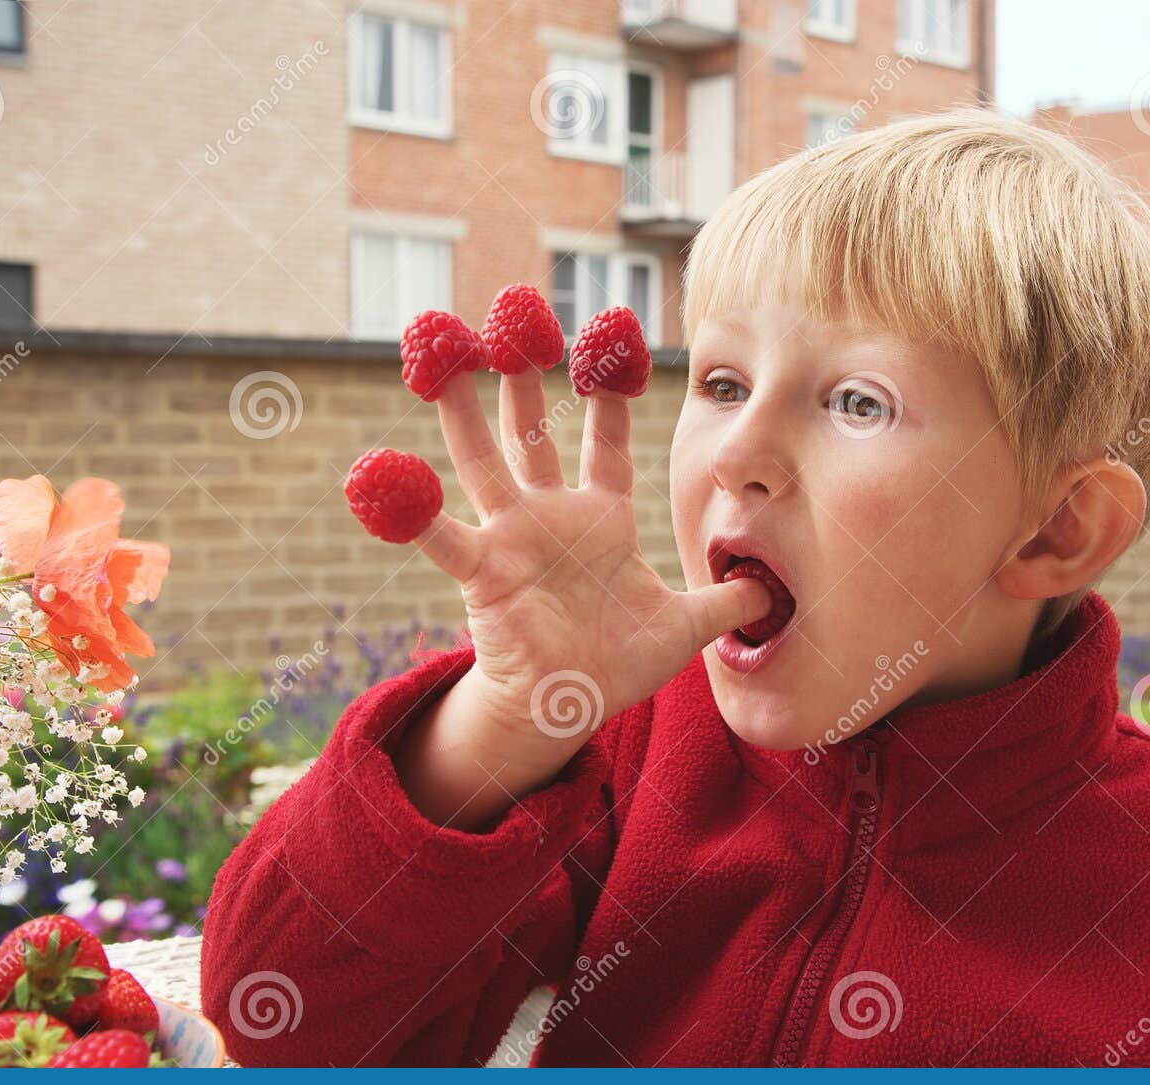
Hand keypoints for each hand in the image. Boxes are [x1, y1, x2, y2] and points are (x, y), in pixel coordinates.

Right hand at [413, 359, 769, 750]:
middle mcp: (551, 517)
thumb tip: (771, 590)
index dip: (609, 393)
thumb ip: (726, 603)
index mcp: (601, 520)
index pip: (607, 441)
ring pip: (482, 460)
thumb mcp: (685, 629)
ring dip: (461, 406)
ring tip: (439, 349)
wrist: (565, 710)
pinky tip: (378, 472)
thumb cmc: (615, 666)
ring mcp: (510, 539)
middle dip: (524, 371)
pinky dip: (410, 511)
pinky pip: (440, 536)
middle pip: (533, 429)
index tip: (610, 338)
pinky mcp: (481, 572)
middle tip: (513, 310)